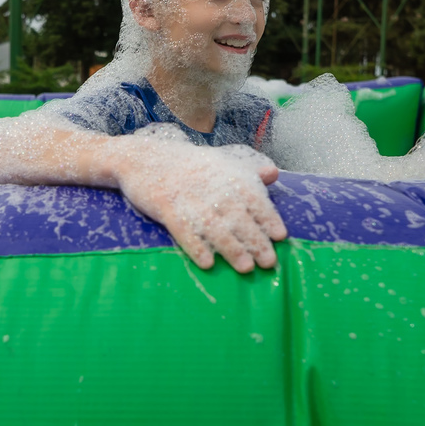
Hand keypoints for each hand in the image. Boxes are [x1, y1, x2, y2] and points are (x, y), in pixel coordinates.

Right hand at [112, 137, 286, 272]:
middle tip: (269, 262)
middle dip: (255, 240)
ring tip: (246, 267)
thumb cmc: (187, 164)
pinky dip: (196, 247)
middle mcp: (212, 188)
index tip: (281, 236)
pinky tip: (207, 263)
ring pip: (215, 228)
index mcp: (228, 176)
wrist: (143, 158)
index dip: (268, 218)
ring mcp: (190, 199)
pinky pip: (184, 231)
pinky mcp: (167, 209)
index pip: (254, 199)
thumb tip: (273, 174)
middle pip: (238, 218)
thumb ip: (247, 171)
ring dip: (232, 249)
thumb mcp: (219, 161)